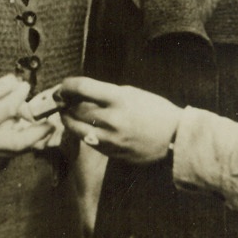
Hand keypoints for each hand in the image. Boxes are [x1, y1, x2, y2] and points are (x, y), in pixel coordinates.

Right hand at [0, 72, 36, 151]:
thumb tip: (14, 82)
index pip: (7, 111)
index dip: (19, 96)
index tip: (25, 85)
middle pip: (18, 143)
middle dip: (37, 133)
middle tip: (51, 123)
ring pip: (13, 151)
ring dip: (31, 141)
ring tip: (43, 130)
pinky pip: (5, 151)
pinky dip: (18, 144)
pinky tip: (24, 133)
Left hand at [60, 76, 181, 163]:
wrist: (176, 137)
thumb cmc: (155, 110)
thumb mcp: (132, 92)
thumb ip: (106, 93)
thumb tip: (80, 93)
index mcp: (119, 99)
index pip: (82, 88)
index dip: (67, 85)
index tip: (64, 85)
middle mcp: (112, 119)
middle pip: (75, 108)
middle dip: (65, 102)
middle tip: (62, 98)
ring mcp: (110, 139)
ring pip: (76, 128)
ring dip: (67, 118)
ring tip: (67, 112)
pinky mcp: (111, 153)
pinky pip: (87, 141)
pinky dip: (81, 132)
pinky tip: (83, 126)